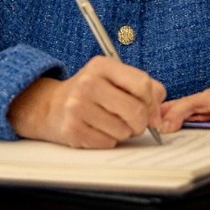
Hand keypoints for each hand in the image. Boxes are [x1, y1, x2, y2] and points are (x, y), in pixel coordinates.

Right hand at [7, 58, 165, 148]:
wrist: (51, 106)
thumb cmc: (91, 93)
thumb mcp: (113, 78)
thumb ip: (144, 89)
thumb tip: (159, 116)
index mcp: (101, 66)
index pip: (143, 84)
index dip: (152, 101)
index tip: (149, 108)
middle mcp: (87, 83)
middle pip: (136, 111)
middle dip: (141, 123)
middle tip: (134, 122)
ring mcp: (77, 107)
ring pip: (124, 131)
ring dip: (123, 132)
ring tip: (110, 123)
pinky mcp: (73, 129)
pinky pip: (108, 142)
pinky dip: (109, 140)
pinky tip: (97, 129)